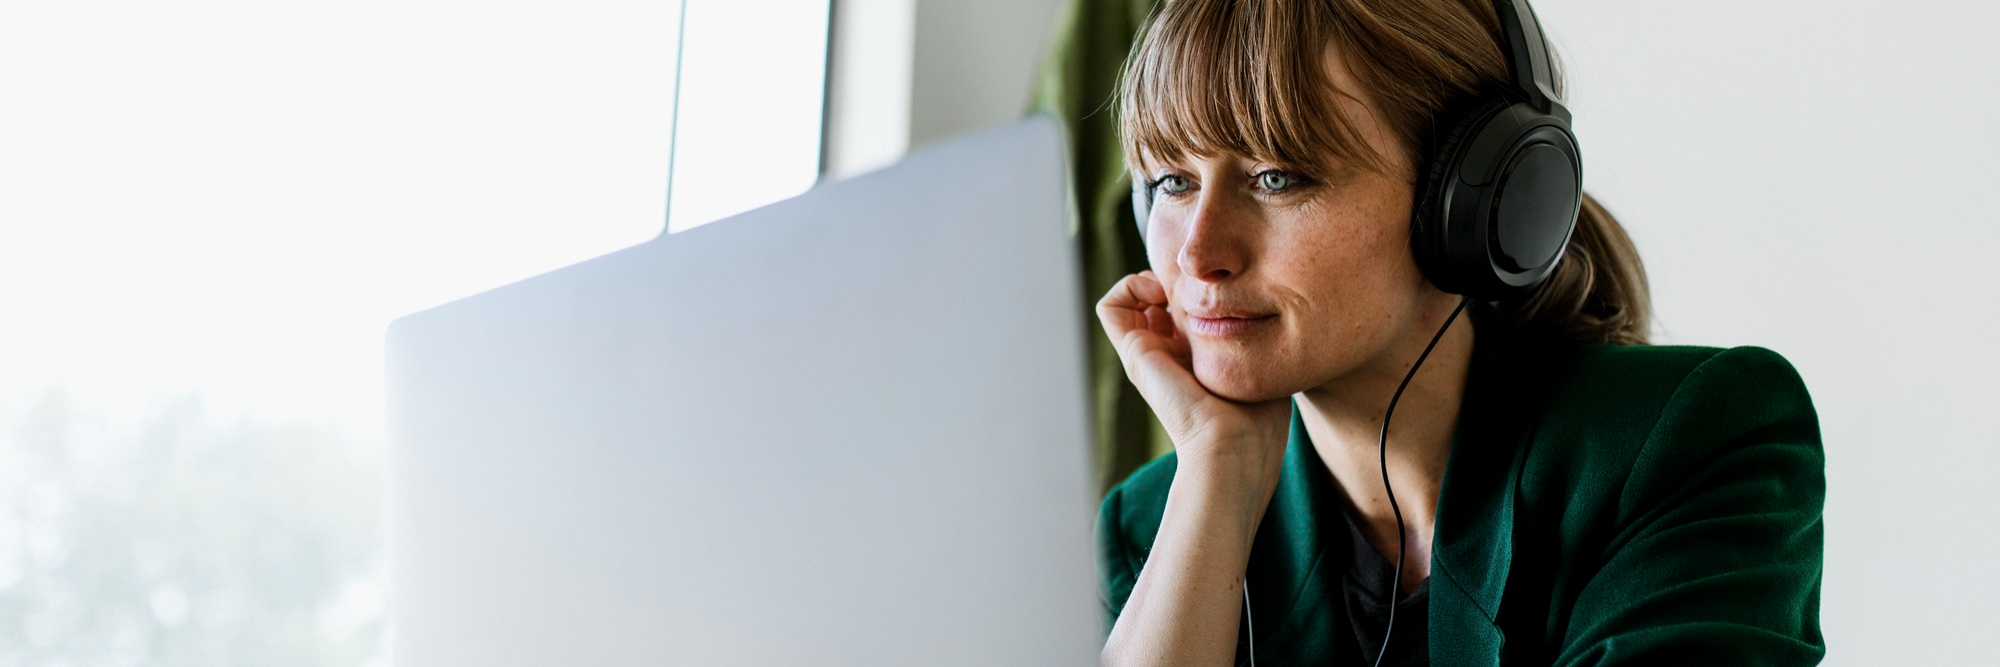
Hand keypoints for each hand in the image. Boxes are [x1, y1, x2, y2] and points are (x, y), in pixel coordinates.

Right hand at [1095, 271, 1290, 470]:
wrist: (1233, 447)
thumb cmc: (1259, 419)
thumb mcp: (1260, 365)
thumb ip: (1255, 341)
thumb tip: (1254, 312)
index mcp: (1194, 360)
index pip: (1182, 311)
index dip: (1196, 290)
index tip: (1220, 289)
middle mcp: (1166, 355)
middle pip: (1155, 302)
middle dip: (1173, 281)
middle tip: (1197, 284)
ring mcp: (1147, 355)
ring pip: (1128, 301)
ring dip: (1147, 280)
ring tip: (1174, 286)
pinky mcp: (1135, 354)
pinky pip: (1110, 308)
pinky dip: (1129, 287)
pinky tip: (1160, 292)